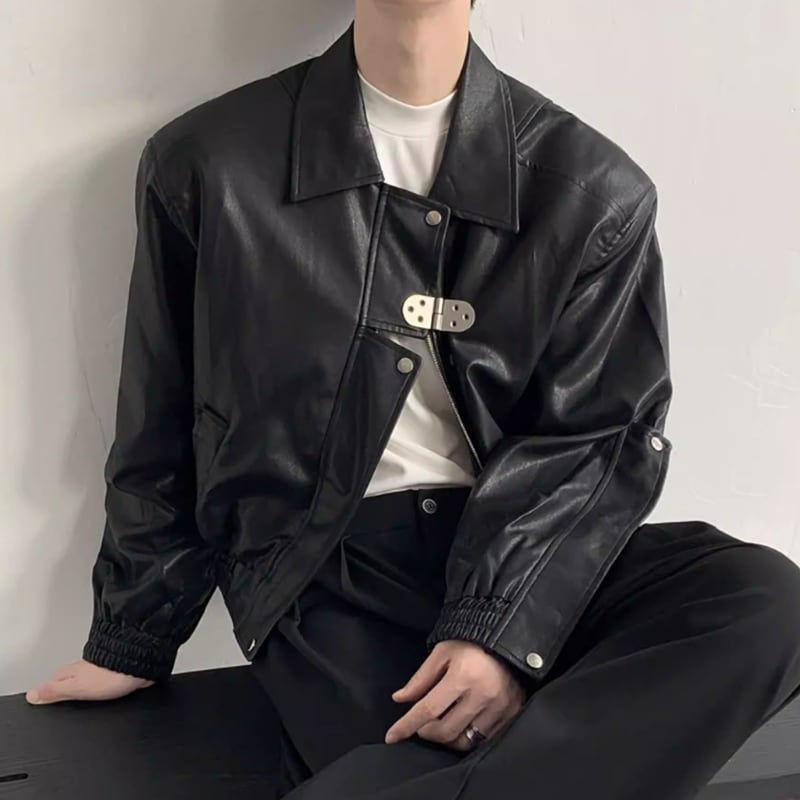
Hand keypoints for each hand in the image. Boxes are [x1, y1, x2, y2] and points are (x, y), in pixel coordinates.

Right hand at [26, 659, 153, 704]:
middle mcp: (84, 669)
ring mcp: (101, 670)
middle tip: (60, 701)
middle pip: (69, 680)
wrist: (140, 665)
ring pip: (87, 681)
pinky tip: (105, 694)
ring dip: (85, 688)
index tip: (40, 700)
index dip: (46, 692)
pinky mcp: (116, 673)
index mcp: (70, 673)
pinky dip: (102, 688)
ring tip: (81, 698)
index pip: (51, 683)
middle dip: (66, 690)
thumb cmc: (110, 674)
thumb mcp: (74, 688)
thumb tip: (32, 695)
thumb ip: (53, 691)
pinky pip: (104, 683)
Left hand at [385, 640, 525, 751]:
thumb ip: (421, 678)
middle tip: (422, 723)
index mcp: (463, 675)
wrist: (509, 639)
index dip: (407, 725)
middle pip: (446, 730)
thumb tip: (399, 699)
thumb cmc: (472, 643)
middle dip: (426, 731)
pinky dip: (468, 738)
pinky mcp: (511, 714)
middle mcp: (483, 694)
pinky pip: (485, 740)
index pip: (428, 709)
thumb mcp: (442, 652)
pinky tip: (461, 725)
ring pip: (465, 741)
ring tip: (441, 724)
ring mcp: (500, 707)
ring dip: (447, 737)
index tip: (392, 736)